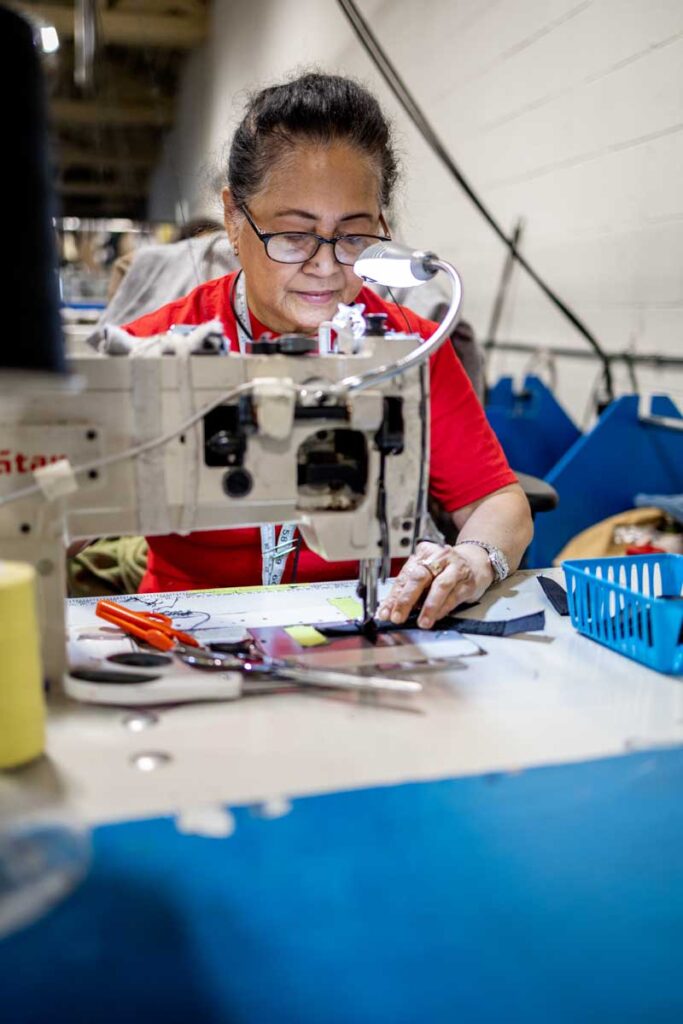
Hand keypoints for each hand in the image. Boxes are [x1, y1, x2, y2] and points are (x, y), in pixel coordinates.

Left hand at [376, 541, 494, 628]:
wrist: (476, 562)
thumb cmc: (446, 570)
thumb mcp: (426, 575)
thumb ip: (409, 590)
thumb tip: (391, 610)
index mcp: (423, 554)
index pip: (404, 577)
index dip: (394, 597)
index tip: (386, 613)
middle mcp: (439, 558)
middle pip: (419, 578)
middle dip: (406, 599)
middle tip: (398, 617)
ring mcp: (455, 568)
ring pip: (440, 586)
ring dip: (429, 606)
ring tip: (422, 622)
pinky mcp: (468, 581)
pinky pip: (455, 595)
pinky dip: (444, 608)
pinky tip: (437, 616)